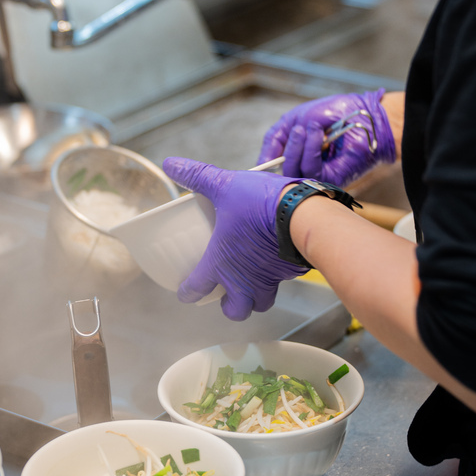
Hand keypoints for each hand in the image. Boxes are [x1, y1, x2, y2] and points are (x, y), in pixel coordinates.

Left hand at [162, 158, 308, 321]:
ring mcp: (269, 278)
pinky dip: (276, 277)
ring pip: (261, 302)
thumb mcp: (224, 185)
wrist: (303, 214)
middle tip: (225, 294)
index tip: (185, 292)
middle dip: (229, 306)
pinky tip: (274, 261)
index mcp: (221, 263)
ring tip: (251, 283)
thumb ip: (197, 176)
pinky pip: (281, 282)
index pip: (197, 289)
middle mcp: (244, 278)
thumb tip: (172, 164)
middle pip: (235, 310)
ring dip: (254, 298)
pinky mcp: (290, 271)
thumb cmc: (261, 204)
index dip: (187, 293)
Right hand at [258, 89, 395, 184]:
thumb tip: (261, 165)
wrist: (365, 114)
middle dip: (286, 150)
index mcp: (296, 155)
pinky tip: (318, 135)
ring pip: (295, 173)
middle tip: (296, 131)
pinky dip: (311, 151)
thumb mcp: (296, 120)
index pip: (274, 167)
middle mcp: (306, 167)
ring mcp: (319, 175)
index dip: (265, 163)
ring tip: (310, 128)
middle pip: (282, 172)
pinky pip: (312, 171)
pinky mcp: (332, 178)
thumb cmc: (334, 112)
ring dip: (298, 148)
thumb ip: (275, 140)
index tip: (259, 162)